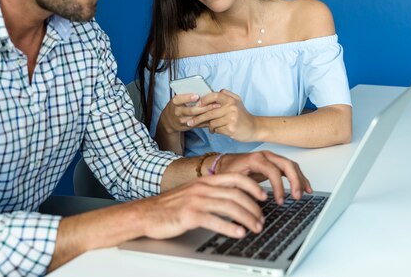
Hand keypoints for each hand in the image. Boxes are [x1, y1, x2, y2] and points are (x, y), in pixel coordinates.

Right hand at [136, 173, 267, 239]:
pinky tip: (239, 233)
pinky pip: (215, 220)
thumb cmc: (170, 206)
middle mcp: (202, 188)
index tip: (263, 196)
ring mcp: (196, 201)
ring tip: (255, 228)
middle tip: (262, 219)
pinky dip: (230, 227)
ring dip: (247, 218)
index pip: (235, 177)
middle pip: (236, 194)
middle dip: (253, 208)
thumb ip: (212, 193)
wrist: (147, 213)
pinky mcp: (190, 215)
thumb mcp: (193, 193)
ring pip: (229, 207)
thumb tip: (234, 200)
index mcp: (205, 181)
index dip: (252, 186)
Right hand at [159, 93, 220, 133]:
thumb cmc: (177, 106)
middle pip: (191, 111)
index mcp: (174, 102)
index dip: (188, 98)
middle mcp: (177, 112)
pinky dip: (207, 121)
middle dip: (204, 108)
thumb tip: (204, 91)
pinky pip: (199, 125)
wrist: (169, 120)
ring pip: (196, 119)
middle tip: (215, 104)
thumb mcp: (178, 99)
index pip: (179, 99)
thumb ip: (187, 96)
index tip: (196, 96)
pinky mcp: (187, 126)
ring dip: (208, 115)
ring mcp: (182, 120)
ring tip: (217, 110)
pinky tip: (215, 117)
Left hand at [188, 90, 256, 140]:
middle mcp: (231, 107)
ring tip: (210, 127)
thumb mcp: (236, 101)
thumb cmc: (242, 115)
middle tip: (190, 122)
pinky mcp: (231, 128)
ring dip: (209, 126)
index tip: (197, 105)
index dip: (204, 100)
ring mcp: (231, 118)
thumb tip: (209, 95)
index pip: (214, 95)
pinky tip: (217, 131)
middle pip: (209, 112)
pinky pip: (217, 130)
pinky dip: (215, 131)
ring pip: (212, 122)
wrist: (254, 127)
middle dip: (198, 118)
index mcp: (231, 99)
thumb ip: (225, 95)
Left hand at [216, 151, 312, 204]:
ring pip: (291, 166)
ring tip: (303, 194)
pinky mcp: (274, 163)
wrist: (224, 164)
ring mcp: (271, 158)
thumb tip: (256, 202)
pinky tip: (305, 187)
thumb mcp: (232, 181)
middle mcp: (265, 156)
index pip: (273, 171)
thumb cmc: (227, 172)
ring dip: (299, 179)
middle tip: (297, 196)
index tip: (280, 201)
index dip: (279, 187)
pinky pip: (290, 169)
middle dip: (295, 181)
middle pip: (287, 165)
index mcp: (255, 159)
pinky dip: (299, 177)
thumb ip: (243, 189)